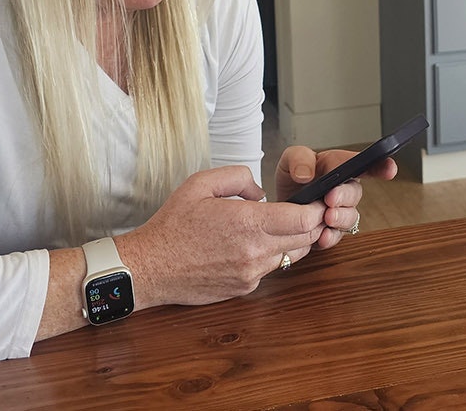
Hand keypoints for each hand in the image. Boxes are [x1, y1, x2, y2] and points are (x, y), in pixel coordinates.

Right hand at [114, 165, 324, 309]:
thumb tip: (263, 193)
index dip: (316, 209)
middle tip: (306, 211)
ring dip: (294, 241)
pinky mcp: (245, 288)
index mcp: (247, 223)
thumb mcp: (201, 183)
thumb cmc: (172, 225)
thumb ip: (239, 178)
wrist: (149, 268)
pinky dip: (271, 256)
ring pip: (293, 256)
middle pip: (306, 239)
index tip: (315, 200)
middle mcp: (254, 252)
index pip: (304, 219)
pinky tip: (253, 245)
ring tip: (280, 226)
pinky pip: (271, 270)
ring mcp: (251, 274)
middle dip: (312, 224)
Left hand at [273, 144, 396, 249]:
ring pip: (350, 217)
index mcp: (339, 166)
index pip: (366, 164)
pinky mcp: (330, 231)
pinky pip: (336, 236)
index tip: (390, 169)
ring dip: (340, 218)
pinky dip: (330, 237)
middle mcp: (344, 190)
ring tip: (326, 217)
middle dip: (345, 196)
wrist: (278, 205)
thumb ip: (298, 159)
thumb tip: (305, 174)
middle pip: (355, 193)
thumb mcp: (290, 159)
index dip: (381, 166)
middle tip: (330, 198)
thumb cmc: (291, 178)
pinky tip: (322, 236)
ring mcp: (339, 211)